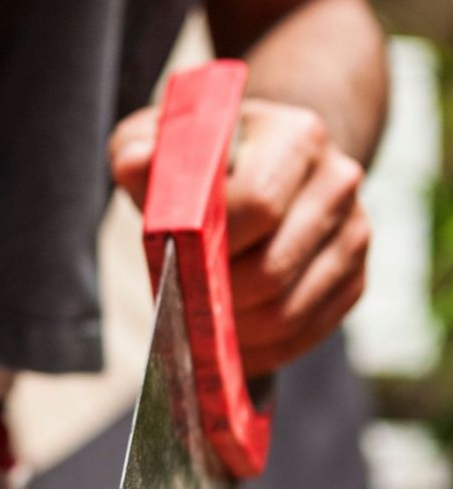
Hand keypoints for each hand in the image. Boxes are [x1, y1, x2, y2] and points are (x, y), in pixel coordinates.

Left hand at [110, 97, 369, 375]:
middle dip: (215, 299)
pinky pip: (304, 335)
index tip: (174, 257)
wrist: (260, 171)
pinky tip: (226, 342)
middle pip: (271, 270)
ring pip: (286, 312)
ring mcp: (354, 233)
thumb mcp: (167, 147)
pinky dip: (259, 350)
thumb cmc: (202, 162)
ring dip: (233, 333)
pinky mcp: (354, 279)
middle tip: (179, 306)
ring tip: (197, 328)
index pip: (256, 205)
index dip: (207, 244)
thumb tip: (134, 163)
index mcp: (296, 137)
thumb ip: (142, 152)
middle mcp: (338, 181)